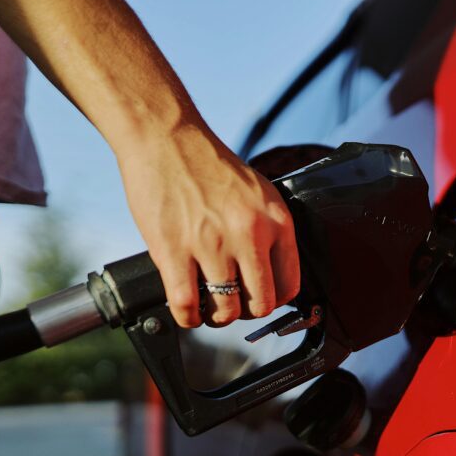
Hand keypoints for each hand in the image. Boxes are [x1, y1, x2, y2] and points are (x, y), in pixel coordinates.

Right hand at [119, 125, 299, 327]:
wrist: (165, 137)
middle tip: (233, 304)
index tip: (259, 299)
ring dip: (216, 317)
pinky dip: (187, 318)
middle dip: (246, 313)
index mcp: (275, 220)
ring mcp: (211, 244)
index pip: (290, 285)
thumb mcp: (257, 193)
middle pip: (261, 305)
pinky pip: (187, 306)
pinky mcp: (174, 250)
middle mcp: (249, 234)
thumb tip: (269, 271)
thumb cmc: (208, 165)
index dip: (274, 300)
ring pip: (225, 311)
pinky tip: (186, 311)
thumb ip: (267, 230)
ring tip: (208, 306)